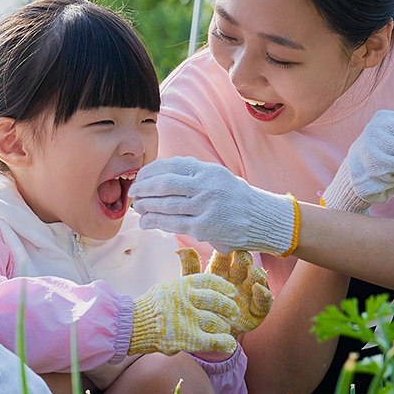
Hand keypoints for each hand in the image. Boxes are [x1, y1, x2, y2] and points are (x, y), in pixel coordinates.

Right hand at [128, 273, 240, 355]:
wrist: (132, 326)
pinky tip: (229, 344)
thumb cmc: (152, 307)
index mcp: (182, 285)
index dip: (224, 287)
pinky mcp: (187, 339)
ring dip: (225, 327)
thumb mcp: (167, 287)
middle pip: (217, 301)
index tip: (231, 292)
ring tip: (226, 329)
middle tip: (234, 312)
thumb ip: (184, 283)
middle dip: (228, 307)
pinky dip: (224, 342)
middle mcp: (186, 300)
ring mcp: (187, 320)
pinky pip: (213, 340)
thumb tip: (199, 271)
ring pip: (217, 322)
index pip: (210, 281)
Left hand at [132, 156, 296, 254]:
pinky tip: (146, 222)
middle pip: (163, 184)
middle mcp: (206, 186)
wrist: (261, 218)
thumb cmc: (234, 198)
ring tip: (137, 208)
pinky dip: (154, 222)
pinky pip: (171, 223)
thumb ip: (192, 173)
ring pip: (165, 205)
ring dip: (145, 206)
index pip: (170, 165)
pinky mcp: (203, 228)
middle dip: (142, 189)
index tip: (138, 177)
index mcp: (207, 170)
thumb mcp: (216, 176)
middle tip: (132, 193)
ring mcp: (205, 207)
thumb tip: (159, 174)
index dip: (149, 172)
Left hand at [179, 247, 272, 335]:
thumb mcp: (192, 289)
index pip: (225, 257)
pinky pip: (264, 302)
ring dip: (256, 274)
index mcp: (221, 273)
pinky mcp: (257, 312)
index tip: (225, 244)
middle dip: (244, 259)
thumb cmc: (198, 309)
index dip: (226, 250)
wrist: (206, 336)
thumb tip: (182, 249)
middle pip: (244, 265)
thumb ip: (190, 270)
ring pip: (256, 280)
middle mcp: (238, 280)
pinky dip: (264, 295)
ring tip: (252, 270)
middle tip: (241, 255)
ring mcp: (249, 295)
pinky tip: (258, 288)